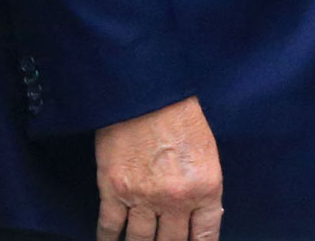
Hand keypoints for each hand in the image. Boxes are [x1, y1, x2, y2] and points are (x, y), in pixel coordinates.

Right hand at [94, 97, 223, 240]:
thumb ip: (203, 189)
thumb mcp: (206, 152)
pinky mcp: (114, 190)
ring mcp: (143, 197)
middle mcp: (176, 200)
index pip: (206, 236)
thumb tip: (197, 217)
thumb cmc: (179, 113)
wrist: (144, 88)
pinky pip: (110, 226)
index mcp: (205, 188)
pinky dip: (108, 240)